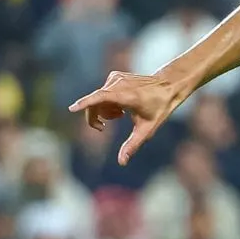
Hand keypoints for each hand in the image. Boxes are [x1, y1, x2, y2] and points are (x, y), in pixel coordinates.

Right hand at [69, 70, 184, 164]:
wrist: (168, 86)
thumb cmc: (159, 108)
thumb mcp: (147, 129)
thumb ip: (132, 145)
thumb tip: (121, 162)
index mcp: (127, 96)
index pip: (101, 98)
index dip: (86, 103)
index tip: (72, 108)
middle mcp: (118, 84)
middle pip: (94, 102)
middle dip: (94, 117)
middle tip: (102, 128)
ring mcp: (115, 78)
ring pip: (97, 99)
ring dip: (104, 111)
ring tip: (121, 115)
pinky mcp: (114, 76)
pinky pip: (102, 93)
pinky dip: (107, 103)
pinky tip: (121, 107)